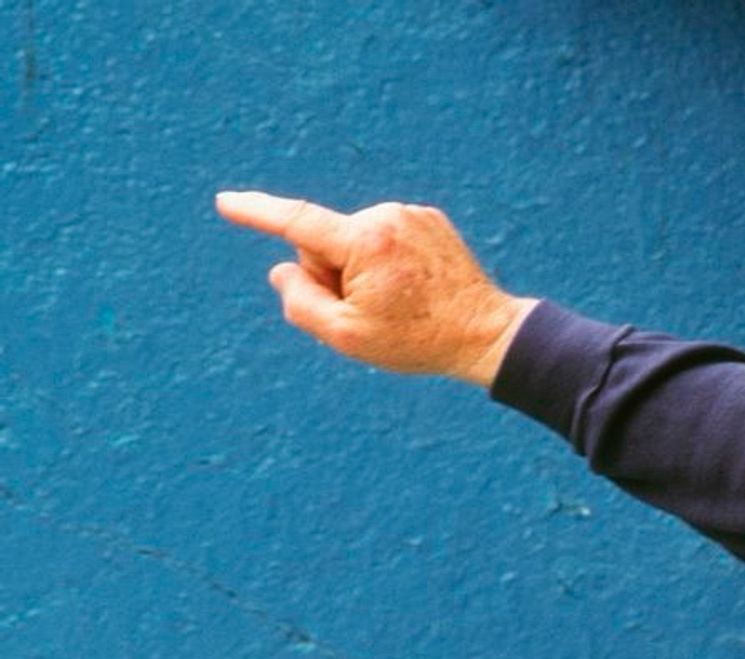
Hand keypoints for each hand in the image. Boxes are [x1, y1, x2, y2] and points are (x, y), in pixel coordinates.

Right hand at [215, 190, 537, 387]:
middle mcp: (387, 217)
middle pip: (326, 243)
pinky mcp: (429, 219)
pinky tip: (414, 287)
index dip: (257, 212)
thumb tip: (282, 270)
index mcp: (364, 242)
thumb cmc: (417, 340)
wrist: (487, 333)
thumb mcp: (347, 336)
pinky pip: (384, 238)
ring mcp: (412, 214)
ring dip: (363, 270)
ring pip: (356, 242)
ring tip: (401, 301)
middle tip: (372, 310)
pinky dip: (387, 261)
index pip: (297, 221)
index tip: (226, 202)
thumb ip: (302, 303)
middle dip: (334, 274)